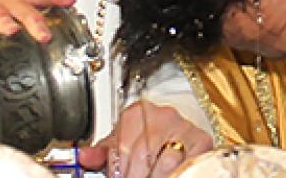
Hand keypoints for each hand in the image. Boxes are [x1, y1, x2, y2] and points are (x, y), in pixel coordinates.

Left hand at [79, 100, 212, 177]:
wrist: (179, 134)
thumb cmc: (147, 139)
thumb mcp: (123, 143)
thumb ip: (105, 152)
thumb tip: (84, 157)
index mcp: (137, 113)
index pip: (122, 147)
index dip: (118, 171)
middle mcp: (162, 116)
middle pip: (141, 155)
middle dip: (134, 176)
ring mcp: (183, 127)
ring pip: (164, 162)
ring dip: (154, 176)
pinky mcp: (201, 142)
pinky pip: (186, 164)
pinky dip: (174, 174)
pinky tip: (168, 175)